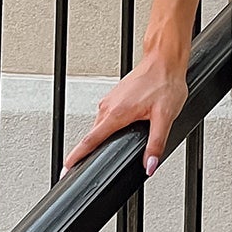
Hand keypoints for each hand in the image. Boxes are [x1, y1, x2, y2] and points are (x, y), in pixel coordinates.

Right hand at [60, 50, 188, 180]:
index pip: (90, 141)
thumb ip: (156, 144)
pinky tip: (120, 130)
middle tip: (86, 168)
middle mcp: (108, 106)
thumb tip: (150, 165)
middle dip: (88, 152)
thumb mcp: (165, 118)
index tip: (66, 169)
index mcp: (116, 113)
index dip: (76, 157)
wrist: (164, 61)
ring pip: (100, 127)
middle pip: (93, 137)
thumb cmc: (164, 83)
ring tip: (107, 149)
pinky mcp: (114, 97)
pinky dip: (108, 128)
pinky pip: (106, 118)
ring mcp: (110, 101)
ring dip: (101, 139)